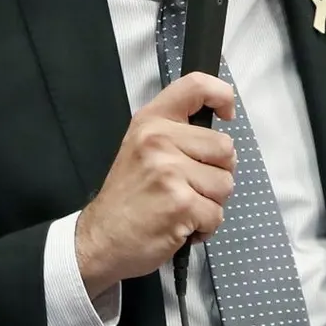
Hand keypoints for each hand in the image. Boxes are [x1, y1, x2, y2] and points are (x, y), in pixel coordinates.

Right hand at [75, 72, 237, 293]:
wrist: (100, 239)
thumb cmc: (127, 198)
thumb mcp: (141, 148)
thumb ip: (175, 132)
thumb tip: (219, 129)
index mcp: (151, 122)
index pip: (196, 86)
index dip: (222, 95)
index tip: (226, 114)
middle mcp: (159, 140)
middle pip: (225, 148)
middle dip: (217, 173)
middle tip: (188, 187)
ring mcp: (170, 172)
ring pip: (225, 184)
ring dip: (210, 203)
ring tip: (181, 207)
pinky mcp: (180, 204)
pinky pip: (217, 214)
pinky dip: (204, 227)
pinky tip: (180, 225)